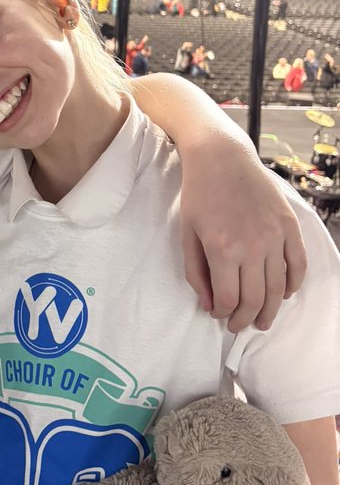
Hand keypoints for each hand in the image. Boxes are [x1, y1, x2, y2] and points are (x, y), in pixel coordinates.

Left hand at [179, 143, 305, 332]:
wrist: (221, 157)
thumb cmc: (199, 193)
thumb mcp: (187, 233)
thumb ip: (195, 272)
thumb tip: (208, 303)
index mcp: (222, 250)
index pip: (229, 299)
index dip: (223, 313)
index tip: (218, 315)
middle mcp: (252, 246)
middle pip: (255, 299)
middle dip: (246, 319)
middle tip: (240, 326)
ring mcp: (274, 236)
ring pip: (277, 287)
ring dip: (271, 310)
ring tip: (263, 321)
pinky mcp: (289, 225)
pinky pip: (298, 263)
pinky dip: (294, 283)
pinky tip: (284, 294)